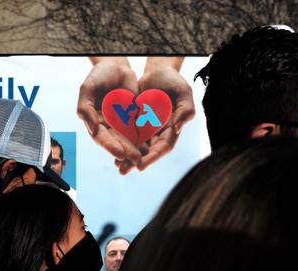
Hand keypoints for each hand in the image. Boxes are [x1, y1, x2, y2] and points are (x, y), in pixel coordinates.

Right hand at [77, 58, 141, 168]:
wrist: (116, 66)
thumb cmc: (98, 76)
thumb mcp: (87, 89)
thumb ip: (85, 108)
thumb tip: (92, 128)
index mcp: (94, 122)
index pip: (101, 138)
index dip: (110, 146)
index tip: (119, 153)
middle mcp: (107, 126)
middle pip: (116, 142)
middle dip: (125, 151)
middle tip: (134, 159)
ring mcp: (121, 123)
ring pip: (128, 139)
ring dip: (135, 149)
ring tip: (143, 157)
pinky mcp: (134, 118)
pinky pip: (139, 129)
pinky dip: (144, 139)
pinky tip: (151, 146)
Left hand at [116, 58, 194, 173]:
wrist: (157, 72)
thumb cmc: (173, 81)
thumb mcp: (183, 92)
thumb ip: (184, 110)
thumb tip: (177, 128)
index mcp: (173, 129)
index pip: (164, 147)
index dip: (153, 157)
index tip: (141, 165)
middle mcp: (160, 132)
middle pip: (148, 151)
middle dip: (136, 162)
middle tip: (123, 171)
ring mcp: (147, 129)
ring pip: (137, 147)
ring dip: (128, 157)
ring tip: (117, 166)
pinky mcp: (136, 123)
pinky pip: (128, 136)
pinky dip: (122, 144)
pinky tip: (112, 151)